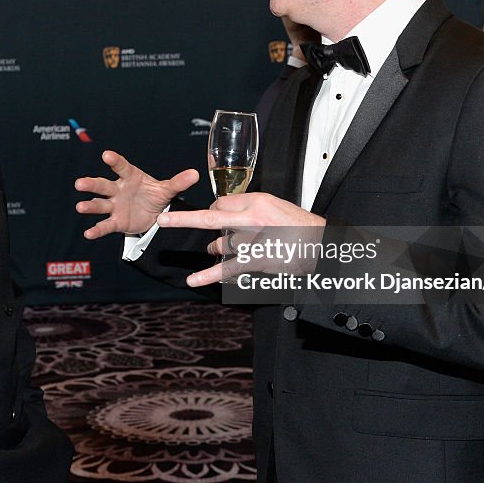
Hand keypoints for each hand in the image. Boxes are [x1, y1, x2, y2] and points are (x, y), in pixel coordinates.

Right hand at [75, 150, 198, 238]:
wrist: (152, 214)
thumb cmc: (154, 195)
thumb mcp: (167, 189)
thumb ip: (179, 182)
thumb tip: (195, 174)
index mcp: (130, 177)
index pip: (121, 167)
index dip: (114, 161)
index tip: (106, 155)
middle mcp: (118, 189)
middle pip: (103, 185)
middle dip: (91, 184)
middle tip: (80, 183)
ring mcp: (114, 206)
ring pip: (99, 204)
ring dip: (89, 206)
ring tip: (80, 207)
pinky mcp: (116, 221)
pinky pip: (105, 225)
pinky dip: (97, 230)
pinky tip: (88, 234)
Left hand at [156, 192, 324, 285]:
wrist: (319, 245)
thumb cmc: (296, 224)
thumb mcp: (272, 204)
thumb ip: (245, 205)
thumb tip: (218, 209)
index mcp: (257, 202)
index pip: (222, 203)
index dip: (214, 210)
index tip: (215, 216)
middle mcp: (255, 219)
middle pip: (213, 218)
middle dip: (184, 219)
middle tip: (164, 220)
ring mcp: (255, 242)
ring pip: (222, 245)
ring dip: (217, 248)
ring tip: (218, 250)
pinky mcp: (257, 262)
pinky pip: (228, 269)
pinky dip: (209, 276)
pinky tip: (193, 280)